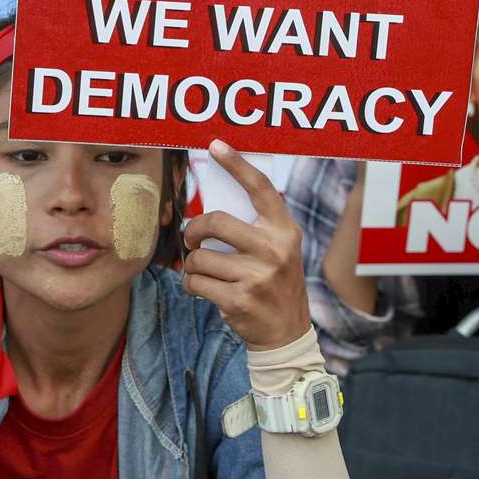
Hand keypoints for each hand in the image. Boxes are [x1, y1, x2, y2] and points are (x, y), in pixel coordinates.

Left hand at [181, 141, 310, 350]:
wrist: (287, 333)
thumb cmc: (274, 283)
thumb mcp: (278, 251)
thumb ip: (255, 229)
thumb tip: (211, 211)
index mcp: (285, 231)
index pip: (260, 188)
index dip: (237, 164)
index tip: (215, 145)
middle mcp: (274, 250)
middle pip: (215, 221)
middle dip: (194, 230)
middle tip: (192, 240)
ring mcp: (257, 276)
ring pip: (200, 257)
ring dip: (193, 266)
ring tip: (205, 274)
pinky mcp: (239, 300)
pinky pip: (196, 283)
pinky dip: (192, 286)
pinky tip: (205, 291)